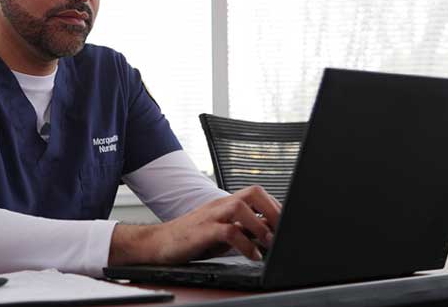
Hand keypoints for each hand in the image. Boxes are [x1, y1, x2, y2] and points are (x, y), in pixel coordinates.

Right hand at [109, 185, 281, 265]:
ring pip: (241, 208)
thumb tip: (270, 234)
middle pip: (253, 193)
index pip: (257, 194)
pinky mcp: (202, 231)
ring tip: (270, 243)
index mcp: (226, 203)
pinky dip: (245, 244)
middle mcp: (220, 205)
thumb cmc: (192, 238)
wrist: (159, 243)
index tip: (288, 223)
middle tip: (283, 230)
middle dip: (272, 210)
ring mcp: (210, 216)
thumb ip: (243, 230)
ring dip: (260, 226)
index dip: (276, 206)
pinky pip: (228, 231)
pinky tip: (252, 255)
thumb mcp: (222, 232)